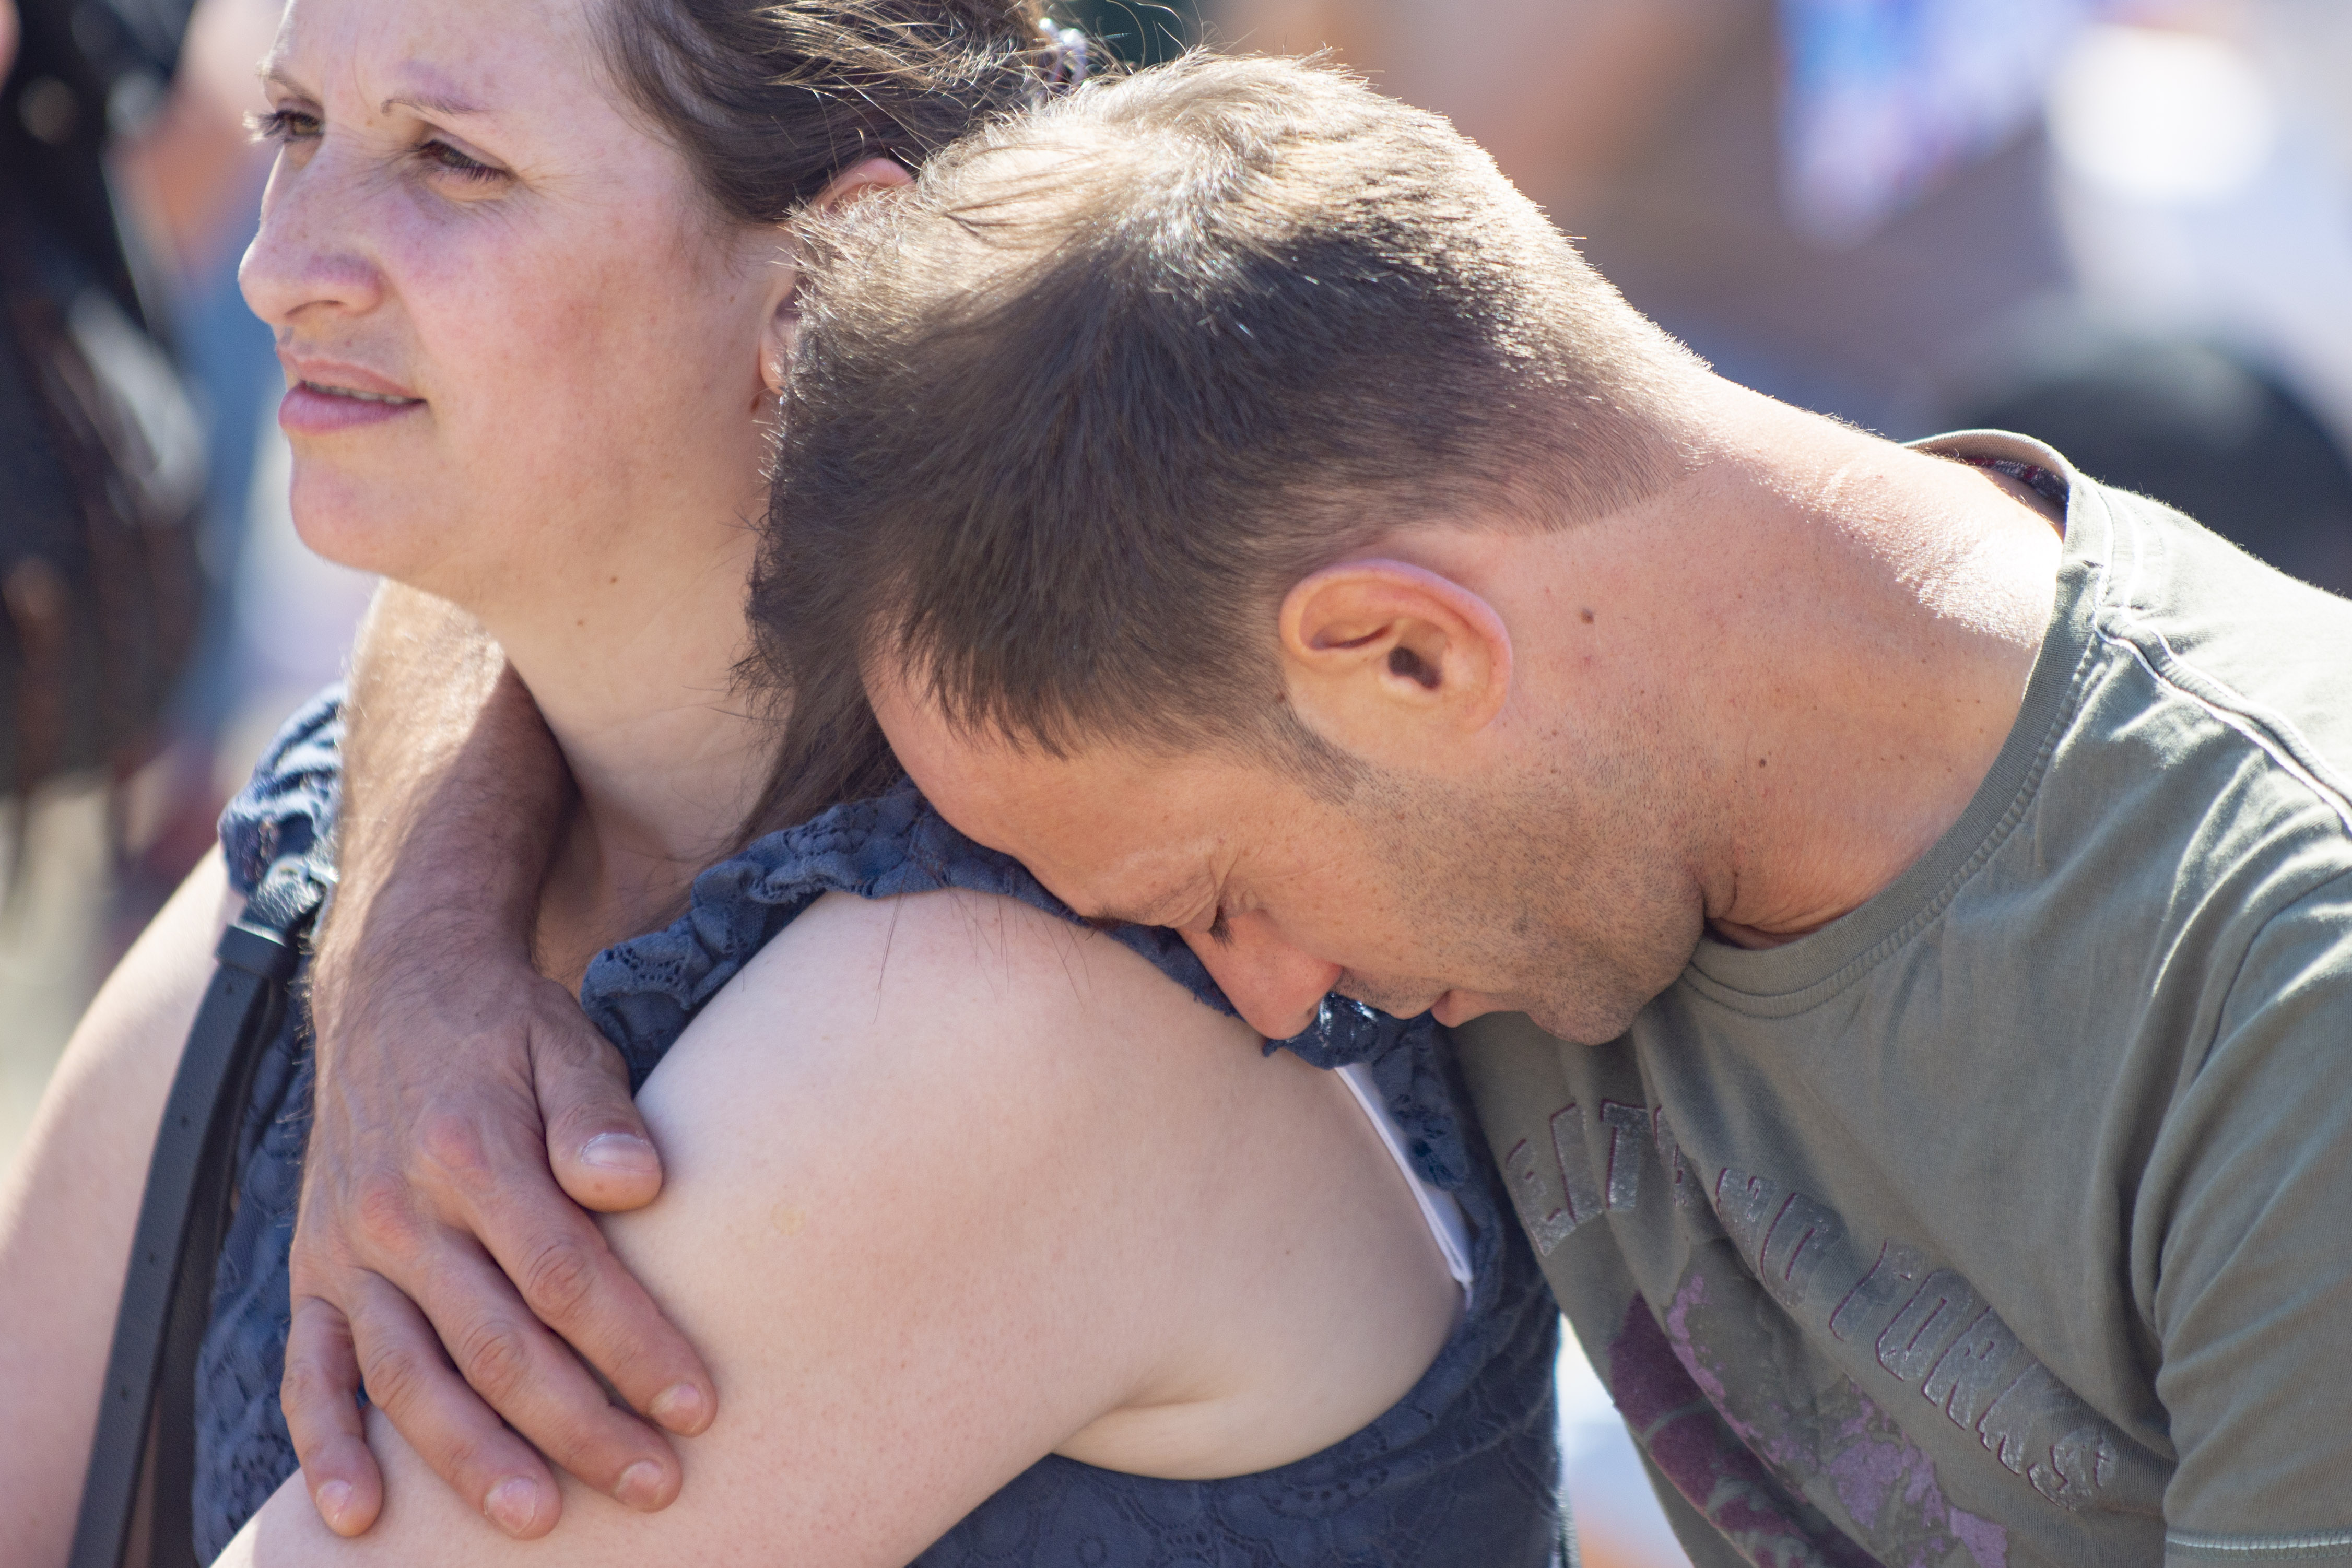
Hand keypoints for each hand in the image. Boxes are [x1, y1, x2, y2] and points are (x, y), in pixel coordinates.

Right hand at [276, 591, 715, 1537]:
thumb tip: (638, 1183)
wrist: (395, 984)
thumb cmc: (507, 1030)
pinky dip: (326, 1449)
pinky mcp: (311, 1274)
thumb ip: (600, 1115)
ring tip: (543, 1522)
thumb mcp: (567, 1043)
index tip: (699, 1404)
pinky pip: (311, 1374)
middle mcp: (397, 1211)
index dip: (634, 1346)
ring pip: (408, 1377)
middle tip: (657, 1485)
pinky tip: (361, 1518)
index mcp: (471, 1153)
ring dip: (473, 1460)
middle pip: (497, 1344)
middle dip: (582, 1425)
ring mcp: (345, 1250)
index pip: (566, 1275)